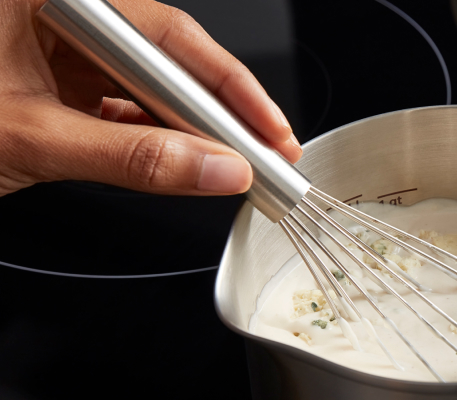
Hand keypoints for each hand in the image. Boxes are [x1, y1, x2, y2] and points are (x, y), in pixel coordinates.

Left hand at [0, 0, 301, 197]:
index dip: (229, 90)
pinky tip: (178, 156)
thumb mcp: (31, 140)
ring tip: (231, 162)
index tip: (267, 134)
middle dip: (217, 111)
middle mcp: (54, 9)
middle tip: (265, 153)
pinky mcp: (46, 73)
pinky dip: (148, 132)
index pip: (166, 36)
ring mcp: (49, 40)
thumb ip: (134, 157)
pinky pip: (114, 99)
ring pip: (143, 80)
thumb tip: (216, 170)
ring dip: (187, 126)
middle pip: (162, 56)